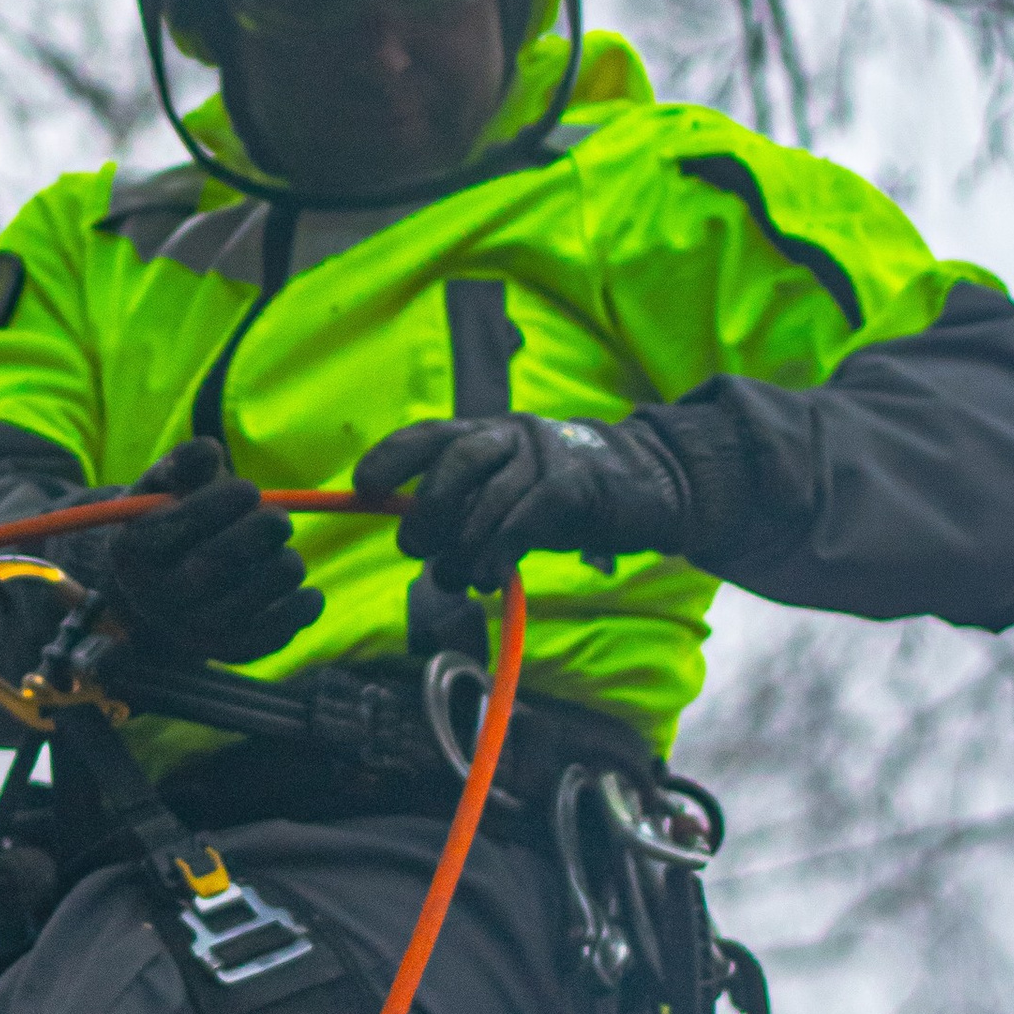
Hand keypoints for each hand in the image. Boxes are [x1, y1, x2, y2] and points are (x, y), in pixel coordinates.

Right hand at [100, 438, 314, 663]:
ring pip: (243, 603)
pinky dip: (296, 615)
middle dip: (255, 535)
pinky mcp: (225, 650)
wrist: (168, 580)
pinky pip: (265, 638)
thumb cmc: (174, 516)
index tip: (249, 489)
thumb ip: (184, 463)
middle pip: (210, 569)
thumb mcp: (169, 483)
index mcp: (131, 551)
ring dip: (280, 569)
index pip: (175, 528)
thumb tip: (207, 451)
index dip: (219, 505)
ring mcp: (190, 630)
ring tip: (284, 550)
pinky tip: (310, 595)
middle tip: (279, 518)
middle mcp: (154, 597)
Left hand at [354, 412, 691, 591]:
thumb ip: (468, 512)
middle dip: (427, 508)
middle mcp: (512, 434)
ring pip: (489, 499)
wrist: (650, 484)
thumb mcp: (510, 496)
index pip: (431, 434)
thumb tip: (419, 546)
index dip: (393, 457)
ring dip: (464, 548)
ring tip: (459, 580)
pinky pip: (525, 519)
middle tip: (414, 547)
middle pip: (455, 459)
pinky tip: (492, 579)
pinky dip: (500, 552)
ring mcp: (546, 456)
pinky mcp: (576, 485)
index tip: (363, 485)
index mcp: (488, 432)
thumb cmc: (565, 497)